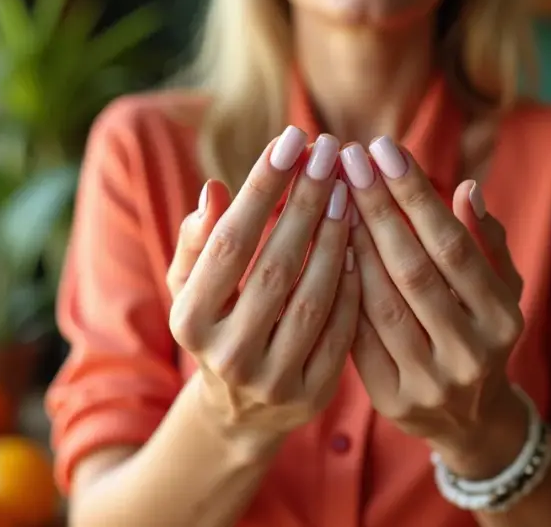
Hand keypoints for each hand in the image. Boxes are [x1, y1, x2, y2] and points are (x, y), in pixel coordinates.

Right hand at [169, 128, 357, 449]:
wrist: (240, 411)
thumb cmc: (217, 324)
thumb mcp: (191, 288)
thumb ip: (198, 241)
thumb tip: (214, 190)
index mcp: (190, 320)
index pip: (230, 242)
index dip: (263, 186)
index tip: (292, 138)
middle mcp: (228, 355)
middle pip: (277, 266)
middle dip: (306, 202)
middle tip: (331, 151)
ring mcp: (272, 379)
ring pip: (314, 298)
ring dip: (335, 238)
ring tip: (348, 189)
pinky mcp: (311, 395)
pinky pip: (341, 330)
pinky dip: (352, 283)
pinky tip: (361, 240)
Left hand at [339, 138, 526, 475]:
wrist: (468, 420)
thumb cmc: (481, 334)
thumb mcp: (502, 291)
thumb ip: (488, 242)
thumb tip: (467, 189)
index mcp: (501, 318)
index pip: (452, 245)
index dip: (415, 194)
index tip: (383, 149)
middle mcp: (470, 351)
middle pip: (412, 269)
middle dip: (376, 208)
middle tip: (348, 159)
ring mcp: (430, 379)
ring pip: (380, 301)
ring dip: (352, 242)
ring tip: (333, 194)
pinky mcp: (393, 397)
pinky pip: (359, 334)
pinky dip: (344, 288)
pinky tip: (328, 247)